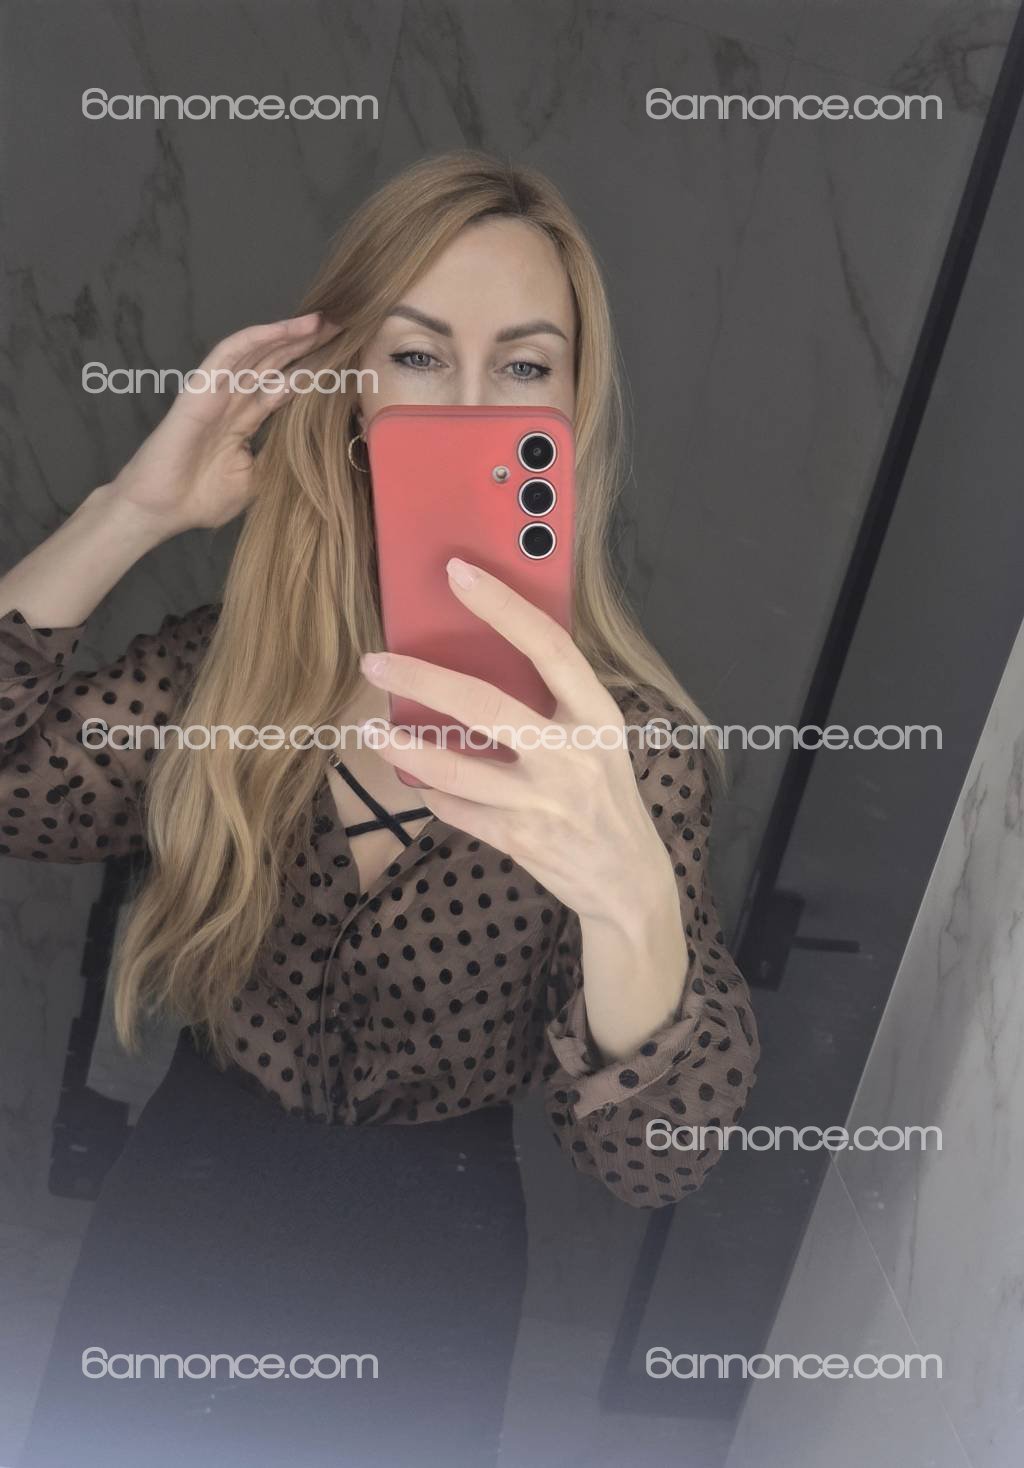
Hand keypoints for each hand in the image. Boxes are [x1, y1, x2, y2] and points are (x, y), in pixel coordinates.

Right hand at [110, 313, 340, 535]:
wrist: (160, 510)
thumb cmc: (199, 499)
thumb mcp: (254, 481)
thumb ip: (276, 458)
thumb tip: (308, 449)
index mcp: (244, 420)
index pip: (282, 387)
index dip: (309, 371)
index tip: (342, 359)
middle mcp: (233, 400)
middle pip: (274, 363)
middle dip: (305, 345)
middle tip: (340, 327)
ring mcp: (216, 392)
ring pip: (255, 352)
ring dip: (286, 334)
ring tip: (319, 320)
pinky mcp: (200, 390)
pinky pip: (228, 355)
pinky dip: (255, 339)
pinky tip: (282, 329)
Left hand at [358, 557, 672, 927]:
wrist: (627, 878)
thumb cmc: (604, 794)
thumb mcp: (598, 738)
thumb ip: (554, 701)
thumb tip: (479, 653)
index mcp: (596, 716)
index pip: (549, 646)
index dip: (503, 606)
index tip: (458, 574)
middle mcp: (571, 755)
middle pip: (485, 704)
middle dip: (422, 679)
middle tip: (375, 662)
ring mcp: (544, 801)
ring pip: (457, 768)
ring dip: (406, 746)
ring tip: (372, 728)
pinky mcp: (519, 838)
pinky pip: (457, 810)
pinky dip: (432, 793)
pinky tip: (417, 779)